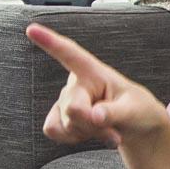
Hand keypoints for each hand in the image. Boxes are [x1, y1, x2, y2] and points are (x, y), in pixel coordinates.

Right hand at [29, 23, 169, 147]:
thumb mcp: (134, 110)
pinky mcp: (57, 118)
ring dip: (88, 133)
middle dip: (94, 126)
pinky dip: (72, 139)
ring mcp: (64, 101)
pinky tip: (89, 134)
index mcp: (94, 72)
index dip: (51, 43)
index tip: (32, 29)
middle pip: (73, 109)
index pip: (71, 54)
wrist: (135, 127)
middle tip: (114, 130)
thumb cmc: (137, 110)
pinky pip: (53, 131)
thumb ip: (114, 113)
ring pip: (64, 124)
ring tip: (105, 129)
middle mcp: (75, 83)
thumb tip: (94, 116)